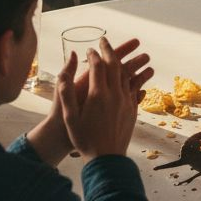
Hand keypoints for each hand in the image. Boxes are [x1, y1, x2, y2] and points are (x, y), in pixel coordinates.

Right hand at [56, 38, 149, 159]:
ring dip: (128, 61)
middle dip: (110, 51)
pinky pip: (134, 88)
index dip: (94, 55)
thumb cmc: (83, 139)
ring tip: (128, 52)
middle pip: (115, 65)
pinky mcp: (132, 110)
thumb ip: (66, 90)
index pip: (97, 66)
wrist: (106, 159)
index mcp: (97, 94)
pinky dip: (134, 79)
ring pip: (128, 75)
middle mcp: (114, 94)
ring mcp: (126, 102)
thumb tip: (68, 66)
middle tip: (105, 41)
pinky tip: (133, 76)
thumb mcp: (69, 116)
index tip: (90, 49)